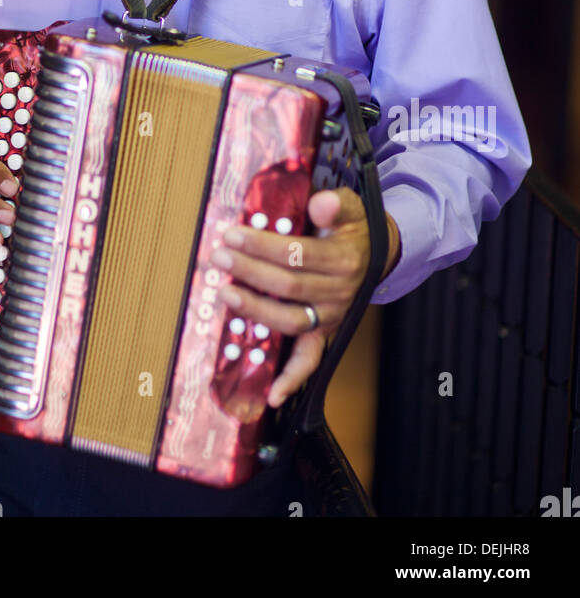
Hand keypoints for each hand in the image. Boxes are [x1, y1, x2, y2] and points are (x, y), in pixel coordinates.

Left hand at [211, 188, 400, 406]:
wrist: (378, 254)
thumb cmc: (352, 229)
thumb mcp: (352, 208)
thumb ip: (336, 203)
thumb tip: (320, 204)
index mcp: (343, 259)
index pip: (296, 254)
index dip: (261, 246)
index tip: (232, 234)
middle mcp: (339, 292)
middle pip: (287, 285)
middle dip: (249, 271)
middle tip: (220, 258)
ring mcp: (332, 317)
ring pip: (291, 320)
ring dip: (256, 311)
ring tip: (226, 294)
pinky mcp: (326, 334)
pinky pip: (311, 362)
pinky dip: (292, 380)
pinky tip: (272, 394)